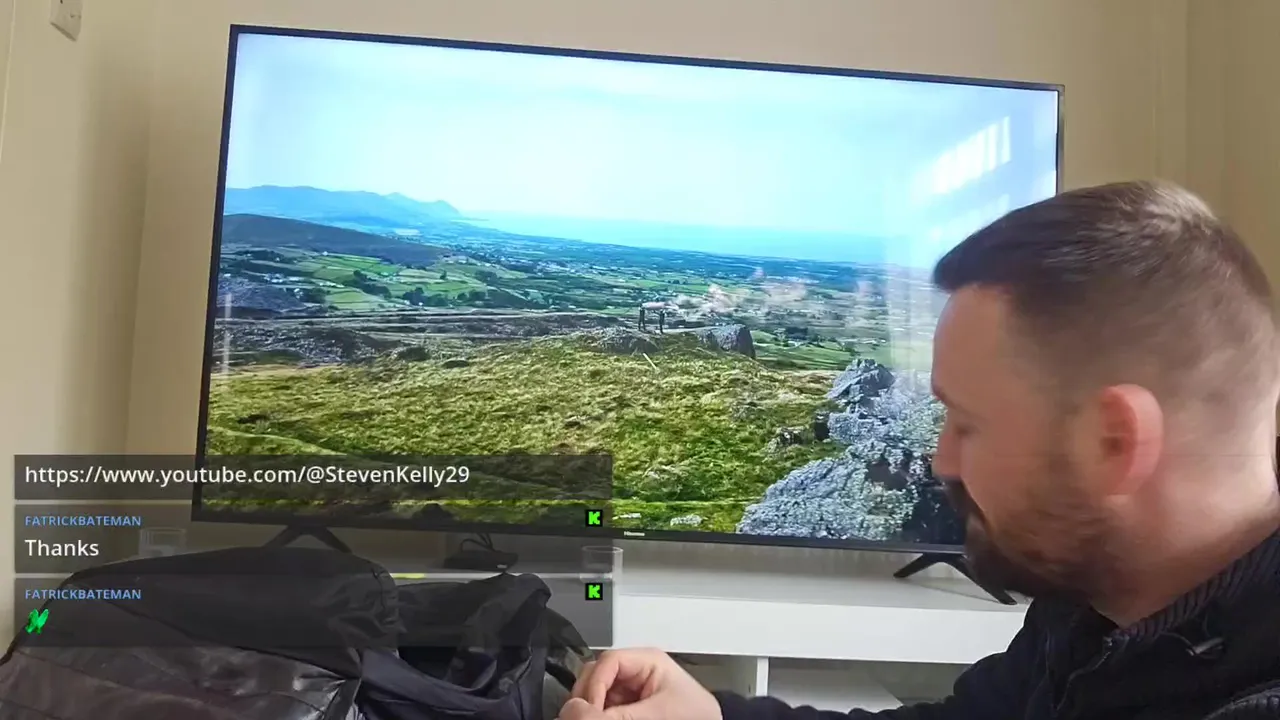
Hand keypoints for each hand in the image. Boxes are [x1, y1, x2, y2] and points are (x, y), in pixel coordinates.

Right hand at [563, 648, 720, 719]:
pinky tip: (601, 719)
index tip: (587, 709)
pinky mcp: (630, 706)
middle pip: (597, 675)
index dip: (593, 686)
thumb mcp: (658, 714)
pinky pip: (606, 706)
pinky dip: (600, 714)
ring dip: (592, 707)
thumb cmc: (698, 716)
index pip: (607, 662)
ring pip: (597, 693)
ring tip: (591, 719)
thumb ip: (619, 716)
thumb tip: (579, 712)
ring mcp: (632, 690)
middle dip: (588, 697)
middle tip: (584, 717)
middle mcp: (637, 671)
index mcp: (648, 660)